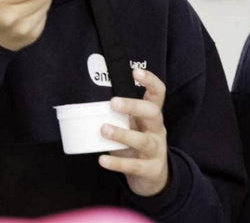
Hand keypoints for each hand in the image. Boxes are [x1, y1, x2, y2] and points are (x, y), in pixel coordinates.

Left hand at [98, 69, 168, 196]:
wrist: (154, 177)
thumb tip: (90, 101)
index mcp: (153, 116)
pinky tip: (102, 159)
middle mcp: (157, 130)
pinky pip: (133, 165)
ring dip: (122, 134)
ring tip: (104, 130)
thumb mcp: (134, 126)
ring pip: (143, 140)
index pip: (158, 94)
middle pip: (152, 113)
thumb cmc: (138, 144)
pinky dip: (117, 162)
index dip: (150, 81)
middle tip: (113, 102)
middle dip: (134, 106)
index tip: (135, 71)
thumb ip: (119, 115)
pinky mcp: (150, 169)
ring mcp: (156, 150)